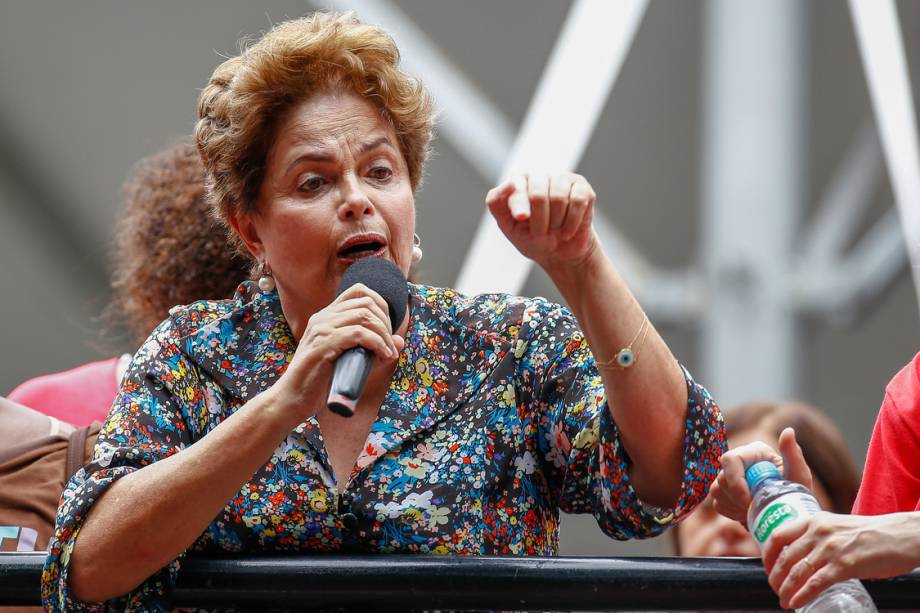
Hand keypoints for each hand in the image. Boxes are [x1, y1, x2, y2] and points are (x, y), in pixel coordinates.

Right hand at [273, 283, 403, 415]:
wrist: (292, 399)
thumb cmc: (319, 382)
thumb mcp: (349, 360)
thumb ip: (371, 349)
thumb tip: (399, 342)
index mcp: (326, 317)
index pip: (358, 291)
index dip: (381, 305)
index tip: (388, 328)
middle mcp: (322, 318)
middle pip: (366, 302)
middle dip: (386, 322)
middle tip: (389, 346)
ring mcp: (321, 330)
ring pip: (364, 316)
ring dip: (383, 335)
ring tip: (387, 354)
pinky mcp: (322, 346)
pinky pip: (358, 334)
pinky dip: (377, 344)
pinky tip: (382, 357)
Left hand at [485, 172, 597, 270]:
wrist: (559, 253)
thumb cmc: (531, 237)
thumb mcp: (508, 226)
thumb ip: (497, 204)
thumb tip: (509, 183)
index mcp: (519, 182)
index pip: (516, 186)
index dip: (519, 204)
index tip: (521, 218)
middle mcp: (540, 176)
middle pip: (538, 193)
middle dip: (539, 220)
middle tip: (540, 233)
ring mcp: (563, 179)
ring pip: (559, 197)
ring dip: (556, 222)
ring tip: (555, 230)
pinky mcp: (582, 188)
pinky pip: (578, 201)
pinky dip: (572, 222)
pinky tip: (568, 230)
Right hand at [710, 428, 813, 523]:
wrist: (789, 513)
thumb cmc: (796, 492)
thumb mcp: (799, 475)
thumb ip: (793, 454)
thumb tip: (788, 431)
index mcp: (752, 452)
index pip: (730, 459)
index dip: (735, 482)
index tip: (749, 501)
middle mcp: (737, 461)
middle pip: (721, 478)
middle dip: (737, 498)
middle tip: (755, 510)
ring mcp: (727, 477)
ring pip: (716, 491)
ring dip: (735, 506)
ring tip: (754, 511)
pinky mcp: (723, 492)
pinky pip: (717, 504)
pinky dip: (732, 512)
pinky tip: (747, 513)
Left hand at [763, 511, 919, 608]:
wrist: (900, 535)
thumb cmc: (872, 533)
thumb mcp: (837, 526)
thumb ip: (819, 536)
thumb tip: (803, 555)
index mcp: (814, 521)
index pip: (778, 535)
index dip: (767, 554)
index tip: (767, 566)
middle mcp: (818, 533)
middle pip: (785, 557)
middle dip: (775, 576)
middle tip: (774, 588)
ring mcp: (830, 549)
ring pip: (797, 572)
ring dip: (785, 589)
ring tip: (782, 600)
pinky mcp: (844, 565)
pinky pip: (815, 583)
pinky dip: (801, 595)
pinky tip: (795, 603)